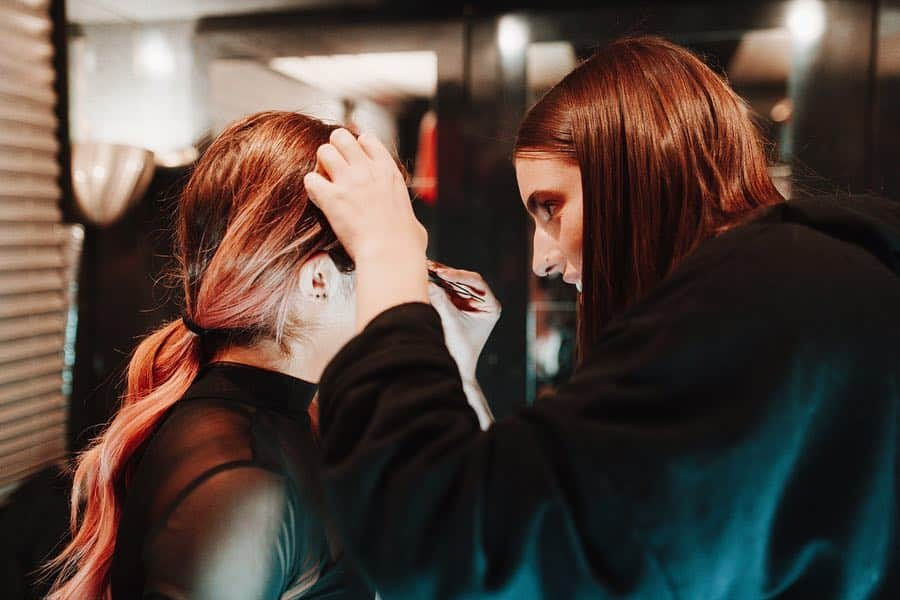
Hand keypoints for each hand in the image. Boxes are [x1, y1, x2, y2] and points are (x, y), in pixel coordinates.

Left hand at [304, 129, 428, 329]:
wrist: (391, 254)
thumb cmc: (405, 243)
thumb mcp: (414, 221)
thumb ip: (408, 218)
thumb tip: (413, 230)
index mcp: (388, 172)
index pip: (367, 140)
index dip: (357, 149)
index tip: (354, 162)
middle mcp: (367, 170)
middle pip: (341, 137)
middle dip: (334, 150)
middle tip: (334, 169)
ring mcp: (348, 181)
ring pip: (323, 151)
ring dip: (321, 166)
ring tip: (325, 183)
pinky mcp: (331, 198)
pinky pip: (310, 179)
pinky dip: (312, 188)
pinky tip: (319, 199)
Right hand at [427, 261, 500, 382]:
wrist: (455, 369)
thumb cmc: (459, 351)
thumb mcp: (451, 324)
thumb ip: (442, 302)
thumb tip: (428, 282)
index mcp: (491, 306)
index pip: (476, 282)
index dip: (458, 275)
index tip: (442, 273)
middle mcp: (481, 301)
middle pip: (464, 279)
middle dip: (446, 273)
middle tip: (429, 266)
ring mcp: (468, 301)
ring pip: (453, 282)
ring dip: (438, 276)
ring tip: (424, 267)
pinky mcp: (454, 304)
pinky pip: (445, 289)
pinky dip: (435, 283)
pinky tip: (423, 275)